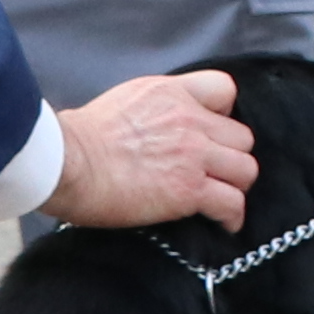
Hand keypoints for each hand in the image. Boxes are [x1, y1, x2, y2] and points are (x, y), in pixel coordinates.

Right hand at [43, 71, 254, 231]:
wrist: (67, 162)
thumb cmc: (78, 138)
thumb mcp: (123, 102)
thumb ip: (151, 110)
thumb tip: (153, 128)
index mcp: (171, 94)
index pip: (224, 89)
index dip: (224, 114)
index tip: (213, 131)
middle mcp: (190, 120)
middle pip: (242, 136)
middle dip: (232, 155)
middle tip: (217, 172)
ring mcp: (193, 155)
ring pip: (246, 169)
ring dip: (236, 185)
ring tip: (223, 197)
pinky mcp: (189, 190)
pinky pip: (232, 203)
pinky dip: (232, 216)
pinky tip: (223, 223)